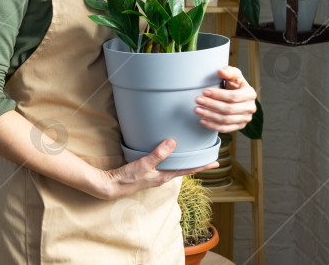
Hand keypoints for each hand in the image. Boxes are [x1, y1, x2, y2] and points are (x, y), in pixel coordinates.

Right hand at [98, 139, 218, 199]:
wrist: (112, 186)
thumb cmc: (128, 178)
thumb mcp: (143, 165)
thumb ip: (158, 154)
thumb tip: (173, 142)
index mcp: (165, 176)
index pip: (188, 170)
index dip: (202, 166)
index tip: (216, 162)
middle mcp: (163, 176)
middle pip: (185, 169)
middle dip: (197, 163)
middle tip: (209, 156)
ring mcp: (156, 175)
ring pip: (176, 167)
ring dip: (185, 161)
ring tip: (193, 154)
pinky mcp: (149, 172)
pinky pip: (166, 165)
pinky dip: (173, 159)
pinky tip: (170, 154)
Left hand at [194, 65, 256, 133]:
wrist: (239, 95)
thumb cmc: (235, 84)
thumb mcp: (234, 74)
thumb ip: (228, 71)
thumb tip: (220, 71)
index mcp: (250, 94)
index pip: (233, 97)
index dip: (218, 95)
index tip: (204, 91)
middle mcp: (250, 108)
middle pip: (228, 109)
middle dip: (211, 105)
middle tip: (198, 100)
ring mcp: (245, 118)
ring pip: (226, 120)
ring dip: (209, 116)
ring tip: (197, 110)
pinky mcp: (240, 126)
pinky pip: (225, 128)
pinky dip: (213, 126)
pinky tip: (203, 120)